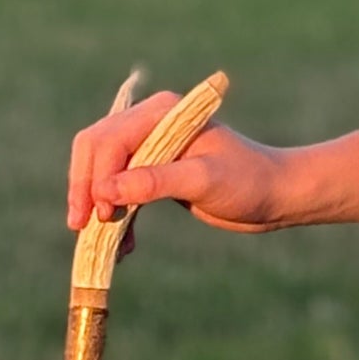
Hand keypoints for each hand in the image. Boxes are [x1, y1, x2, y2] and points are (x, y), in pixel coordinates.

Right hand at [67, 87, 288, 242]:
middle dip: (86, 189)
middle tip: (83, 227)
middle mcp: (151, 123)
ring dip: (98, 207)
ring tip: (105, 245)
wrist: (275, 195)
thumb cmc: (248, 181)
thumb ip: (156, 182)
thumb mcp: (204, 181)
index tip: (100, 213)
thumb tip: (104, 190)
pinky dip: (115, 216)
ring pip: (101, 172)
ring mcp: (149, 147)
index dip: (96, 176)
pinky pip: (117, 191)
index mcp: (163, 113)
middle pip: (95, 150)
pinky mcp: (152, 172)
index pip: (110, 140)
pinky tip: (123, 246)